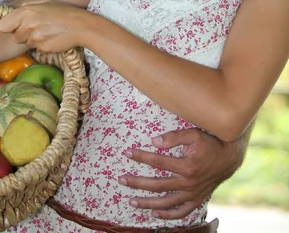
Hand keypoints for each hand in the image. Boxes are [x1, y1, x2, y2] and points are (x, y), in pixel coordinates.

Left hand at [0, 0, 90, 52]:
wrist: (80, 25)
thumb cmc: (62, 11)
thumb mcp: (44, 2)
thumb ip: (26, 7)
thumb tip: (12, 14)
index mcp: (26, 11)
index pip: (3, 26)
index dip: (9, 27)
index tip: (15, 26)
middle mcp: (29, 24)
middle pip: (15, 37)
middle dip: (24, 34)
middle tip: (38, 28)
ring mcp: (36, 37)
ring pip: (27, 44)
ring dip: (34, 40)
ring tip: (48, 31)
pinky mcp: (43, 48)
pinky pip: (37, 49)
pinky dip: (43, 45)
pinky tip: (52, 38)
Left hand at [120, 128, 245, 218]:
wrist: (229, 157)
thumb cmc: (210, 142)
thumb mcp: (193, 134)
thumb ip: (174, 137)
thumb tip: (154, 141)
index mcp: (186, 166)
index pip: (158, 161)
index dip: (141, 157)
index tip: (127, 153)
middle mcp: (188, 183)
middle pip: (157, 185)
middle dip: (137, 183)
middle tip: (121, 180)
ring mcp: (192, 194)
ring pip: (166, 202)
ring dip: (147, 203)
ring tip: (131, 201)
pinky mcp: (196, 200)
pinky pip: (181, 212)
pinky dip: (168, 215)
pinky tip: (154, 213)